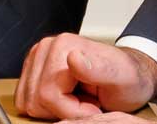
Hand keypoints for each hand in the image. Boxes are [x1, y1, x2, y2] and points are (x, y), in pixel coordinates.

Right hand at [14, 34, 156, 120]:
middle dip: (62, 110)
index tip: (93, 105)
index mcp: (62, 46)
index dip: (72, 110)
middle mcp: (45, 48)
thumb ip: (99, 69)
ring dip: (54, 108)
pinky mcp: (33, 68)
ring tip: (79, 99)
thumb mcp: (122, 77)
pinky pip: (27, 98)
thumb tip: (73, 58)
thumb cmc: (128, 79)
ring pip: (28, 100)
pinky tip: (68, 98)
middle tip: (87, 102)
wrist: (130, 74)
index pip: (48, 95)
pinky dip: (47, 105)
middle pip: (34, 99)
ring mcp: (37, 57)